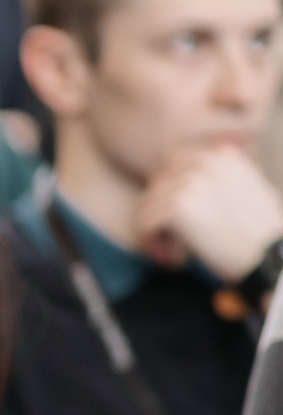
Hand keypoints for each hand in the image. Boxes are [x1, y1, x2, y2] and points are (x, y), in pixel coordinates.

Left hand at [134, 146, 282, 281]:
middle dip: (159, 214)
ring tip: (175, 252)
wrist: (271, 257)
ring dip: (155, 233)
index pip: (171, 167)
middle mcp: (204, 162)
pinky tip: (174, 258)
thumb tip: (187, 170)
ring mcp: (189, 183)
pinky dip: (152, 245)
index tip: (180, 221)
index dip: (169, 196)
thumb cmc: (260, 232)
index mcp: (221, 155)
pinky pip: (144, 224)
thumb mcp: (248, 189)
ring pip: (146, 206)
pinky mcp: (178, 207)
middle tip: (174, 241)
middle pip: (155, 186)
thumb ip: (221, 175)